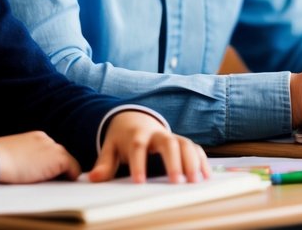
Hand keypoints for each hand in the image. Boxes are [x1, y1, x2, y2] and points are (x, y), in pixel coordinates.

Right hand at [0, 131, 80, 183]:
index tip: (45, 172)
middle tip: (56, 180)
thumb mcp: (10, 154)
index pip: (47, 150)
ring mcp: (53, 149)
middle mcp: (46, 140)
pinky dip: (71, 175)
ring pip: (65, 161)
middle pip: (57, 154)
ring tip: (60, 183)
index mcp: (34, 138)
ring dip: (62, 172)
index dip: (47, 162)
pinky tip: (67, 182)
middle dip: (56, 166)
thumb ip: (22, 157)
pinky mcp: (58, 159)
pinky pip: (73, 168)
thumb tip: (26, 168)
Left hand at [88, 111, 208, 183]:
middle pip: (169, 143)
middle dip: (174, 162)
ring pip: (186, 144)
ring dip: (192, 162)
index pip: (138, 147)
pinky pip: (195, 148)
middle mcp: (158, 134)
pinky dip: (202, 161)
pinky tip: (206, 176)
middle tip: (177, 182)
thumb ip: (104, 163)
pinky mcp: (182, 142)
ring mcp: (172, 136)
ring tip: (195, 181)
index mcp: (137, 135)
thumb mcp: (110, 148)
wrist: (135, 120)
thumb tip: (95, 178)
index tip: (139, 182)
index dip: (139, 164)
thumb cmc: (122, 139)